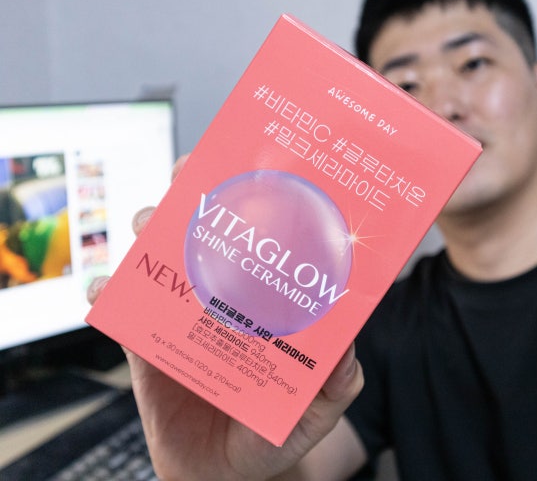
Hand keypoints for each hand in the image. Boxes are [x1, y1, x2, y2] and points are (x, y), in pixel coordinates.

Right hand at [87, 155, 364, 479]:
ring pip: (162, 260)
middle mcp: (225, 300)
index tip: (252, 170)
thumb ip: (336, 386)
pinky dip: (108, 293)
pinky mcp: (148, 346)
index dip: (256, 206)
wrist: (221, 474)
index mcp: (265, 304)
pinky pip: (124, 312)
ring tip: (148, 225)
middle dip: (192, 198)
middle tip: (187, 180)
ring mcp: (185, 318)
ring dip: (150, 232)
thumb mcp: (316, 410)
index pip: (261, 244)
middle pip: (205, 236)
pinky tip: (104, 287)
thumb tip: (349, 352)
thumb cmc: (275, 434)